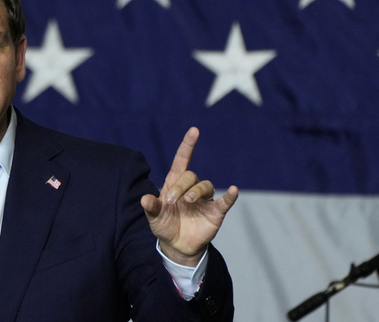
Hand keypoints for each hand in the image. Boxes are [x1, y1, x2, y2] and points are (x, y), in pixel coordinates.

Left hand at [140, 127, 237, 266]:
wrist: (177, 246)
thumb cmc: (165, 226)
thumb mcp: (154, 217)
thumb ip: (151, 207)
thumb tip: (144, 199)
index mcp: (175, 184)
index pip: (182, 160)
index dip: (188, 145)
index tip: (194, 130)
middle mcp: (191, 188)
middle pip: (190, 176)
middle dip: (180, 186)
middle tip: (171, 201)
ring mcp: (204, 200)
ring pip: (206, 185)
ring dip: (196, 191)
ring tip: (188, 201)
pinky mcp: (215, 212)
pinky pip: (225, 201)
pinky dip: (230, 196)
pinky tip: (234, 190)